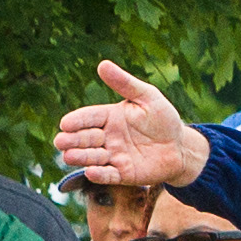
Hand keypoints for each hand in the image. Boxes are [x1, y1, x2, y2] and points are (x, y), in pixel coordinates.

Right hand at [53, 63, 207, 192]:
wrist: (180, 146)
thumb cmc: (163, 118)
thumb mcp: (147, 96)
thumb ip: (125, 83)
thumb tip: (102, 64)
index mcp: (109, 117)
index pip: (88, 117)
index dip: (77, 120)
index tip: (65, 123)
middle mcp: (107, 137)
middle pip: (85, 138)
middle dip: (72, 140)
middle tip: (61, 141)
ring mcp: (113, 156)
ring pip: (92, 157)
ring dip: (81, 157)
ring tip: (69, 156)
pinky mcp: (123, 174)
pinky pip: (108, 175)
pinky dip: (99, 175)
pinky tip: (91, 171)